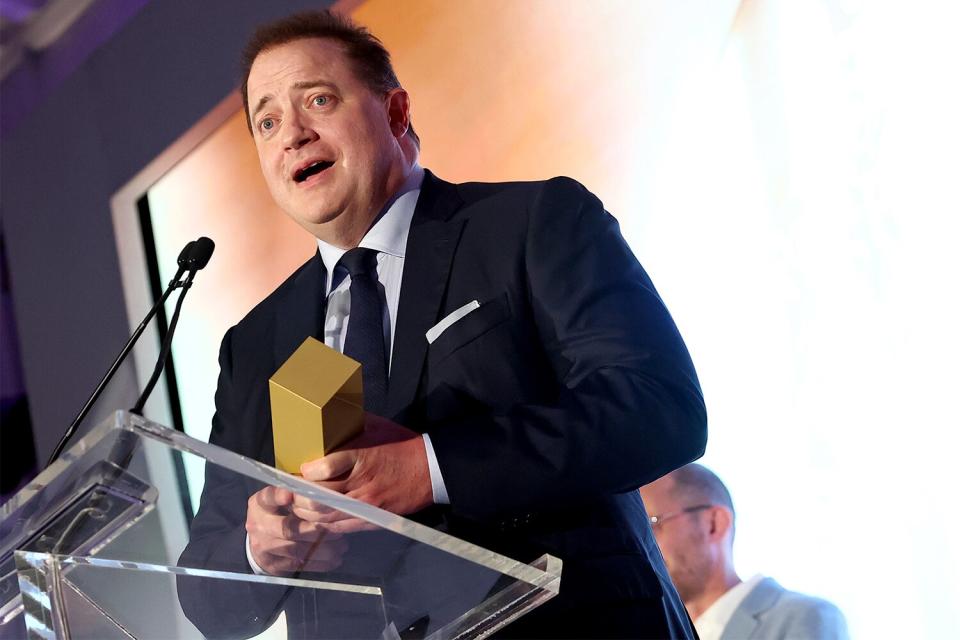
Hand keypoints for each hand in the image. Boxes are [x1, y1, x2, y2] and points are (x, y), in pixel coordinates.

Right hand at [245, 486, 347, 575]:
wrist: (260, 542)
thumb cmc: (279, 513)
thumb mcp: (282, 499)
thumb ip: (299, 494)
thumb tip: (327, 493)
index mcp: (260, 504)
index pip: (269, 497)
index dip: (279, 496)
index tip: (290, 495)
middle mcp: (258, 525)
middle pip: (288, 528)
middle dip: (316, 530)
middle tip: (336, 529)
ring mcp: (264, 547)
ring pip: (296, 549)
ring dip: (322, 548)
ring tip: (341, 545)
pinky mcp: (273, 565)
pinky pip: (299, 564)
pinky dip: (320, 562)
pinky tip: (334, 558)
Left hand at [297, 414, 432, 525]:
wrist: (430, 470)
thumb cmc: (402, 446)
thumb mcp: (377, 427)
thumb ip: (351, 426)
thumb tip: (329, 419)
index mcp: (361, 458)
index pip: (324, 469)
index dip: (305, 472)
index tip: (300, 468)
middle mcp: (361, 484)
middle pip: (318, 497)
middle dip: (298, 495)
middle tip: (291, 490)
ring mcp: (366, 505)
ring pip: (325, 515)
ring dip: (307, 512)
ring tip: (299, 505)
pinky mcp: (372, 518)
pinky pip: (340, 527)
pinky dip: (324, 523)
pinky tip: (318, 517)